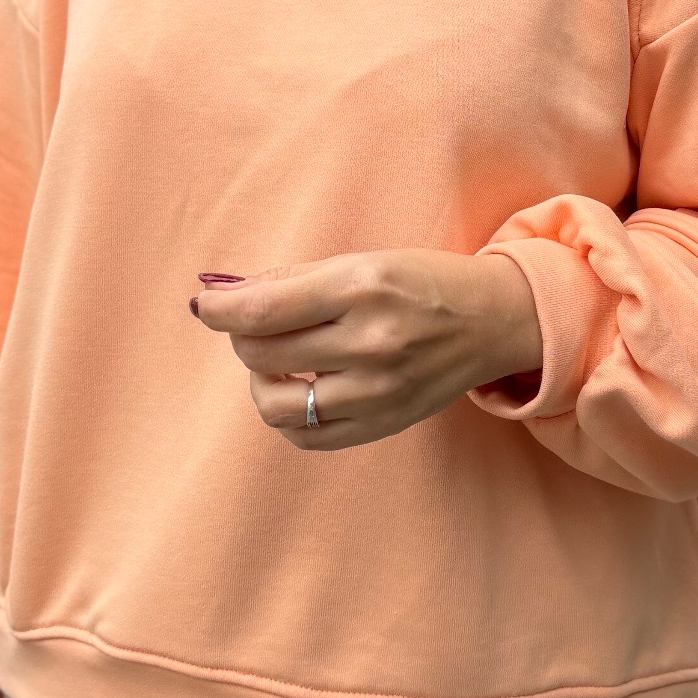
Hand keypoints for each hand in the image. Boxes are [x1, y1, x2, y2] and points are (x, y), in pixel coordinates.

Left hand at [192, 249, 542, 450]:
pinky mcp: (382, 423)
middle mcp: (369, 342)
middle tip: (254, 322)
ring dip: (260, 379)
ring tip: (276, 359)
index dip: (217, 310)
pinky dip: (288, 415)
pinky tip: (300, 386)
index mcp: (360, 288)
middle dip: (242, 336)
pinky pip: (306, 436)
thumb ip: (292, 280)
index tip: (204, 304)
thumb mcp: (362, 261)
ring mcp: (376, 392)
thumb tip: (227, 296)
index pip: (260, 311)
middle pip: (261, 354)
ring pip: (275, 404)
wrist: (493, 321)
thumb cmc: (423, 282)